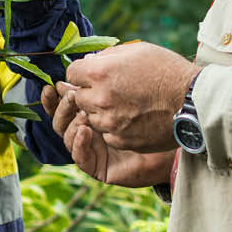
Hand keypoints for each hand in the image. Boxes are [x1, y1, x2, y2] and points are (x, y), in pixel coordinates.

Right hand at [44, 82, 174, 187]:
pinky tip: (86, 131)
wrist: (179, 130)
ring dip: (70, 124)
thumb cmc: (156, 106)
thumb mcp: (126, 86)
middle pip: (61, 120)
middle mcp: (89, 128)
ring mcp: (93, 148)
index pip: (64, 103)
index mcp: (92, 109)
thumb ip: (106, 78)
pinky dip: (79, 145)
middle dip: (60, 108)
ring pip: (67, 138)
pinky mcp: (99, 166)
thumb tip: (82, 65)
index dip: (55, 96)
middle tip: (70, 97)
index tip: (53, 86)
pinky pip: (81, 158)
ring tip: (83, 114)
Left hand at [61, 42, 201, 153]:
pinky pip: (106, 133)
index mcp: (101, 72)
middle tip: (112, 90)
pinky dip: (115, 127)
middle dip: (90, 92)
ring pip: (91, 117)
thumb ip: (108, 56)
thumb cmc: (168, 71)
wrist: (193, 102)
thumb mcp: (138, 51)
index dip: (82, 72)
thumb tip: (89, 62)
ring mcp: (109, 122)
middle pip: (78, 97)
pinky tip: (133, 118)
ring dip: (102, 111)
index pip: (72, 72)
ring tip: (126, 105)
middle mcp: (100, 98)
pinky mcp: (120, 140)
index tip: (93, 74)